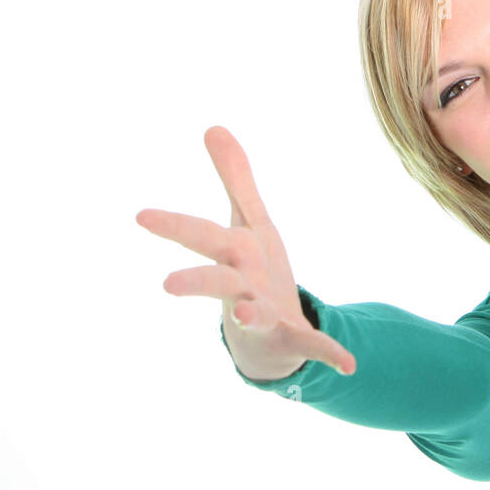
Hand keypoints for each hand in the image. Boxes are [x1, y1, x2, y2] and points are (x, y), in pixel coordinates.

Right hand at [136, 126, 354, 379]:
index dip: (174, 225)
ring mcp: (264, 315)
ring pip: (251, 314)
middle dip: (195, 281)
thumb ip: (235, 177)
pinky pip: (311, 346)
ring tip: (244, 312)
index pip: (201, 235)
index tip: (140, 215)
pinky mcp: (292, 338)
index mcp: (233, 255)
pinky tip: (349, 364)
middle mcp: (241, 286)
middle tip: (167, 285)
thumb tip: (213, 126)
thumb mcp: (249, 221)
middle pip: (216, 280)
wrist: (269, 337)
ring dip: (249, 312)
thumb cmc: (253, 271)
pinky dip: (329, 353)